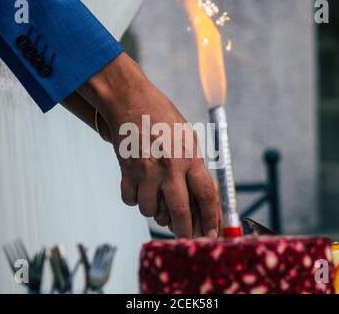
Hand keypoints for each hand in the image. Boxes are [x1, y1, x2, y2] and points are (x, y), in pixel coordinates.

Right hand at [78, 53, 219, 237]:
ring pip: (151, 211)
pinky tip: (140, 188)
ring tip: (156, 198)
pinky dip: (135, 200)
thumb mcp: (188, 138)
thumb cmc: (162, 118)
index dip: (211, 219)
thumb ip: (194, 167)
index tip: (211, 234)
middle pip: (180, 213)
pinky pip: (131, 200)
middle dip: (184, 231)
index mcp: (190, 157)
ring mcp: (147, 171)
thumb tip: (200, 199)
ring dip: (154, 211)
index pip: (206, 196)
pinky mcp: (127, 171)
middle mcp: (170, 167)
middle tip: (185, 237)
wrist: (131, 100)